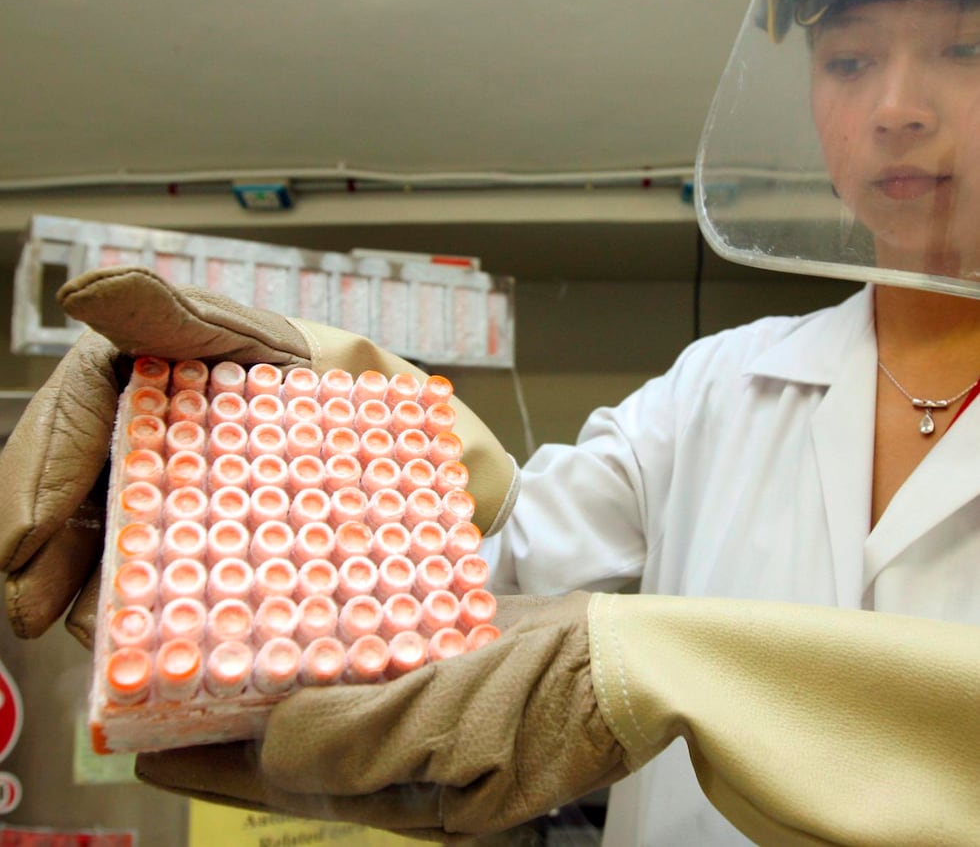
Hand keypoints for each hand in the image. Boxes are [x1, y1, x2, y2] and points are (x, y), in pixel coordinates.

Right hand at [0, 265, 517, 644]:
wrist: (338, 409)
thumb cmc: (276, 364)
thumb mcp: (227, 332)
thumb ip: (162, 312)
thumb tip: (90, 288)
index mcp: (112, 396)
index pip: (56, 441)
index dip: (37, 491)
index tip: (27, 546)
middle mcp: (115, 456)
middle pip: (61, 515)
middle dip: (47, 566)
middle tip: (43, 614)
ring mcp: (147, 506)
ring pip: (99, 558)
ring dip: (92, 600)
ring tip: (107, 641)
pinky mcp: (185, 546)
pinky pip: (151, 584)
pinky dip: (148, 613)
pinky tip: (160, 638)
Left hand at [135, 593, 979, 846]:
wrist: (637, 660)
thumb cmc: (554, 693)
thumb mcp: (458, 721)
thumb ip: (361, 734)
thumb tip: (271, 737)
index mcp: (403, 787)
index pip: (285, 783)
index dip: (212, 768)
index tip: (141, 748)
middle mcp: (410, 759)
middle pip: (303, 748)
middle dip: (235, 727)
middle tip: (168, 692)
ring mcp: (436, 716)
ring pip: (340, 705)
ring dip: (283, 683)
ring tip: (225, 653)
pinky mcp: (458, 671)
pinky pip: (386, 665)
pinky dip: (344, 648)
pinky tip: (321, 619)